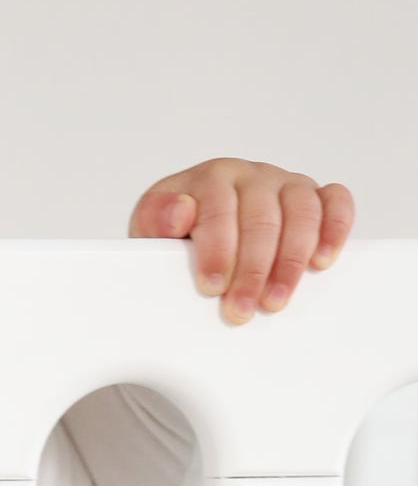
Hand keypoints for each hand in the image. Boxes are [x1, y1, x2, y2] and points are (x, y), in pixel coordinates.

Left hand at [129, 159, 353, 325]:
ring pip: (300, 214)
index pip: (218, 209)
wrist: (195, 224)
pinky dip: (334, 229)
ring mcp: (285, 183)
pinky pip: (335, 202)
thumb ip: (155, 220)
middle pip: (261, 219)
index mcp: (210, 178)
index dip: (217, 250)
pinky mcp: (314, 195)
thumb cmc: (175, 231)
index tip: (211, 287)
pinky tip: (322, 261)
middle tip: (241, 309)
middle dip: (252, 270)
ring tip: (276, 301)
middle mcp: (250, 175)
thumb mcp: (150, 228)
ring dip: (291, 262)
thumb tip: (180, 212)